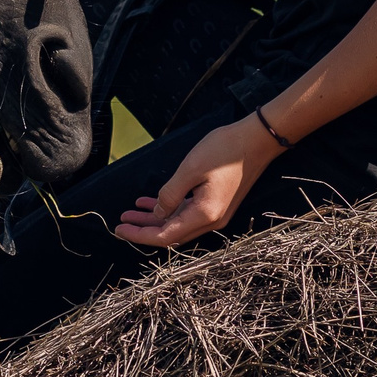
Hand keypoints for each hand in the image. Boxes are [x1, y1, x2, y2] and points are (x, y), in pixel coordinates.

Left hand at [112, 115, 283, 246]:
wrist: (257, 140)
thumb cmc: (225, 151)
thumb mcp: (191, 169)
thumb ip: (170, 194)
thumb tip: (157, 214)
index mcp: (205, 214)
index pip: (166, 236)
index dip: (140, 235)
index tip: (120, 230)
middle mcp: (212, 220)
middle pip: (171, 233)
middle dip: (145, 229)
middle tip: (121, 222)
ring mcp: (216, 213)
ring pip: (178, 223)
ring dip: (155, 219)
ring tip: (131, 212)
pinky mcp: (217, 203)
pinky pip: (188, 212)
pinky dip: (169, 209)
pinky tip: (151, 202)